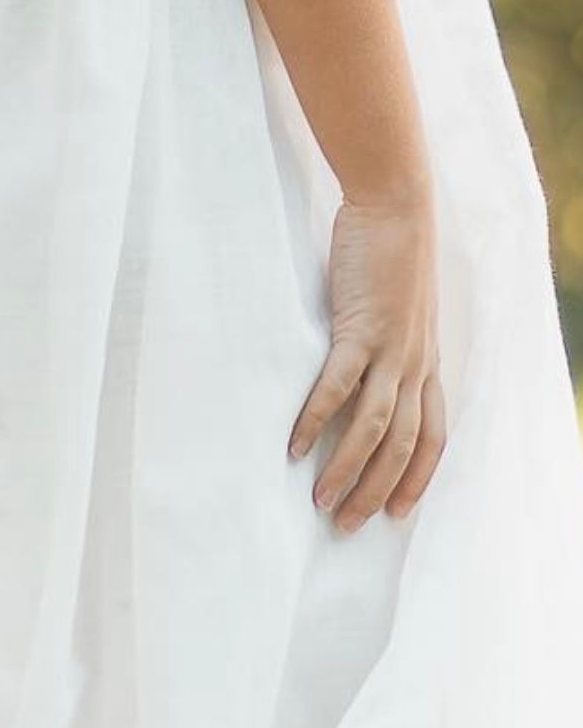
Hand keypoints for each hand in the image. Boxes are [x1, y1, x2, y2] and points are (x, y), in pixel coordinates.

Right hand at [287, 192, 446, 532]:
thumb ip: (389, 342)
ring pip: (376, 427)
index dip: (417, 479)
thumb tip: (363, 371)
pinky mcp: (360, 327)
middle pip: (403, 446)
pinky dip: (316, 419)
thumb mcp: (402, 307)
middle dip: (376, 492)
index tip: (398, 515)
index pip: (433, 437)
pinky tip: (294, 444)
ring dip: (348, 470)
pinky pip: (337, 385)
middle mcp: (415, 362)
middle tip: (345, 525)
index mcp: (426, 360)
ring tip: (320, 501)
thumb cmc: (391, 250)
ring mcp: (391, 347)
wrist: (394, 202)